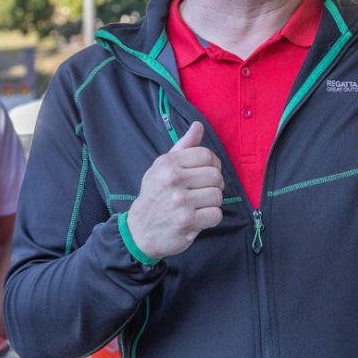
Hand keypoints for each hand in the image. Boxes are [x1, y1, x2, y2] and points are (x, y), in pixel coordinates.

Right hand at [126, 121, 223, 258]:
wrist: (139, 230)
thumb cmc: (155, 195)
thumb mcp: (162, 167)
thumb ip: (183, 146)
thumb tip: (198, 126)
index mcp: (168, 163)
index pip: (206, 155)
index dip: (212, 165)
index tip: (206, 174)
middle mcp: (173, 179)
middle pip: (215, 175)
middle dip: (214, 185)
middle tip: (203, 192)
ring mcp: (180, 201)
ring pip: (217, 195)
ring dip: (212, 203)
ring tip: (199, 206)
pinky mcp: (187, 221)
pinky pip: (216, 214)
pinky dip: (211, 218)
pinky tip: (198, 218)